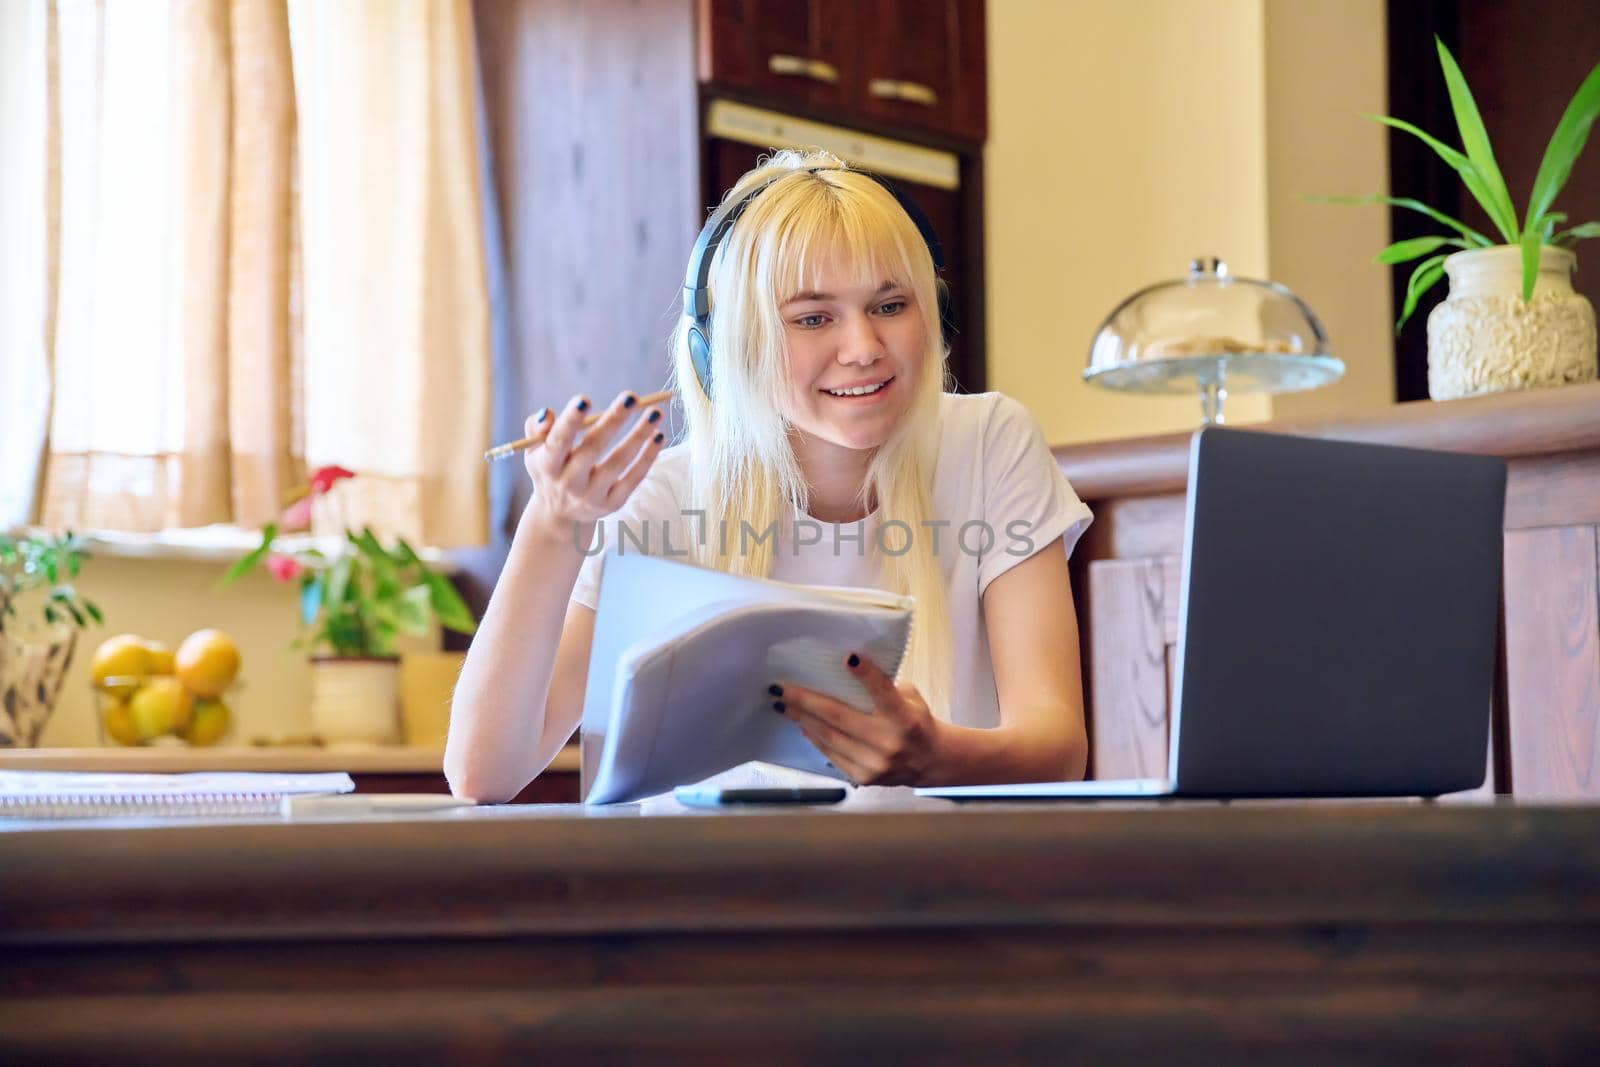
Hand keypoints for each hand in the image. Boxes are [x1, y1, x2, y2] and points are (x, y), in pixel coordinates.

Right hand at [523, 391, 664, 531]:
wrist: (559, 514)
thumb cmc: (549, 469)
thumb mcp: (535, 451)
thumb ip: (537, 428)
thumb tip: (547, 413)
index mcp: (547, 466)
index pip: (557, 442)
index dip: (569, 422)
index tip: (584, 399)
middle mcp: (568, 483)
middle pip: (592, 450)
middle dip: (612, 421)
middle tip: (631, 397)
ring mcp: (592, 496)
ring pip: (618, 463)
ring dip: (638, 436)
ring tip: (654, 413)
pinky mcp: (612, 504)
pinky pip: (633, 479)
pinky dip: (647, 457)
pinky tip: (658, 436)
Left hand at [772, 653, 945, 786]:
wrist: (929, 762)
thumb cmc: (915, 721)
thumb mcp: (910, 698)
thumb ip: (884, 686)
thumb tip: (847, 669)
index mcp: (905, 717)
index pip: (884, 692)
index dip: (866, 675)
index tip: (848, 657)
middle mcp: (889, 742)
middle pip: (839, 716)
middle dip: (805, 700)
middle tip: (780, 687)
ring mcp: (875, 763)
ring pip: (829, 736)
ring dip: (802, 719)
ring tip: (784, 704)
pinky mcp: (864, 777)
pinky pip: (831, 753)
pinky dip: (814, 737)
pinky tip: (802, 725)